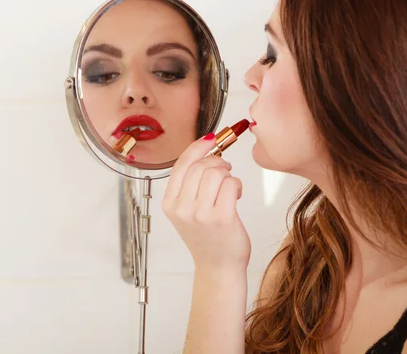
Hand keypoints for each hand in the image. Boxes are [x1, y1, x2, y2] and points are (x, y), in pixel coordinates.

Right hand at [162, 135, 250, 271]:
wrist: (218, 267)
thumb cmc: (208, 237)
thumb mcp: (187, 211)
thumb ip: (190, 184)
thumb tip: (205, 149)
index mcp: (169, 203)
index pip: (182, 164)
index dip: (198, 147)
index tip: (211, 139)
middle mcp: (181, 208)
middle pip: (201, 166)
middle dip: (217, 162)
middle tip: (226, 170)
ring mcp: (200, 214)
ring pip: (216, 173)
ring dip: (228, 174)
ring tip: (230, 186)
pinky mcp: (221, 218)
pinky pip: (231, 184)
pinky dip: (237, 185)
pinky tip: (236, 195)